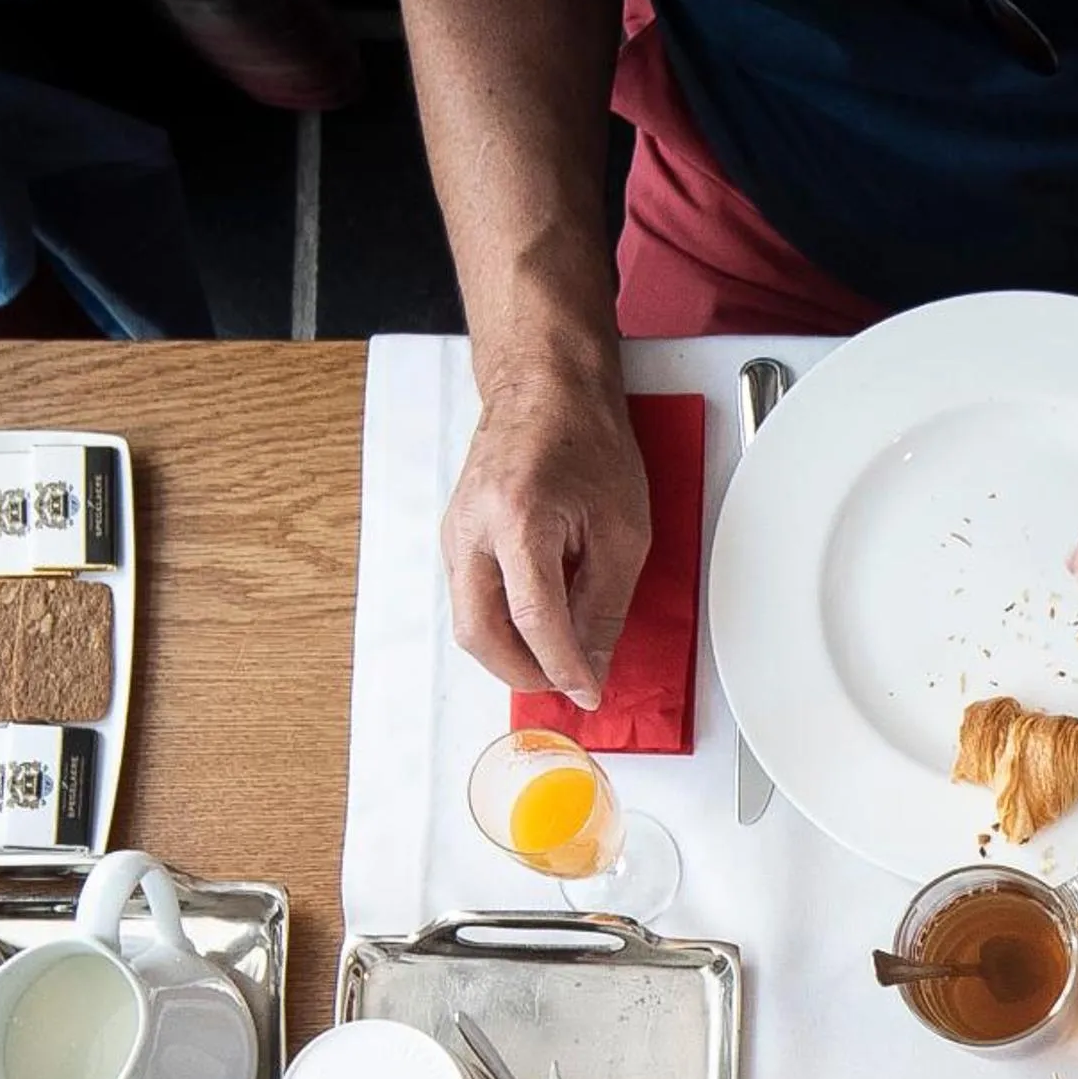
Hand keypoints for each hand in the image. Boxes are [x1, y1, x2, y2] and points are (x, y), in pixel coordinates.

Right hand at [441, 369, 649, 706]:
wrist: (544, 387)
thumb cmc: (585, 439)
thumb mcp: (622, 530)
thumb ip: (605, 604)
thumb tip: (594, 662)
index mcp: (518, 517)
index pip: (534, 619)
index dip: (564, 667)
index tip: (589, 691)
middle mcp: (473, 527)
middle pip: (480, 633)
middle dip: (525, 673)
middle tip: (569, 682)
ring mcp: (456, 532)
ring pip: (470, 622)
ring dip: (512, 653)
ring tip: (559, 656)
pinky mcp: (456, 536)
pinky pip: (472, 600)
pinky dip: (503, 626)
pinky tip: (539, 626)